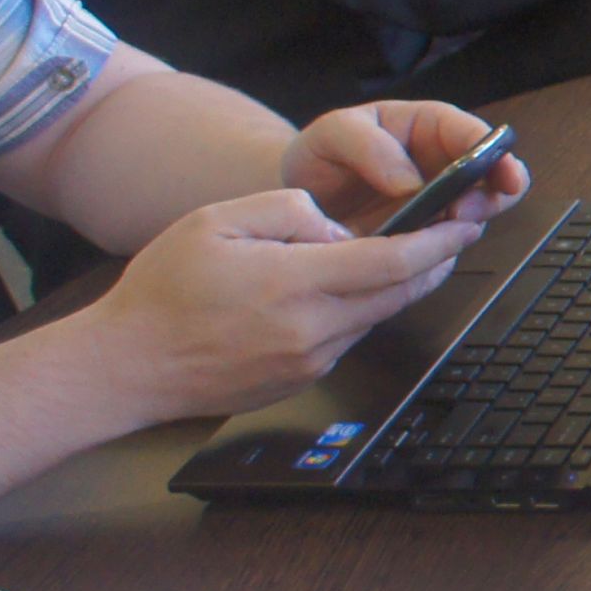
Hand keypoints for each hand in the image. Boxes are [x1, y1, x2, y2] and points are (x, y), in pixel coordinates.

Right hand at [79, 189, 484, 421]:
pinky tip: (346, 290)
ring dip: (397, 287)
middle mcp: (311, 330)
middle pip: (399, 294)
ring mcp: (310, 362)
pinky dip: (361, 311)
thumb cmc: (162, 291)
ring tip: (401, 254)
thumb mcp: (218, 220)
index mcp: (293, 284)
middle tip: (454, 233)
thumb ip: (288, 210)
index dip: (436, 243)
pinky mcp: (302, 380)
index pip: (390, 262)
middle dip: (435, 262)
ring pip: (377, 317)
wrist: (128, 366)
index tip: (462, 225)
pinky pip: (349, 338)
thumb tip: (337, 226)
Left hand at [281, 101, 532, 231]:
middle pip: (490, 178)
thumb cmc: (318, 155)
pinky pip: (447, 245)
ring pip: (476, 215)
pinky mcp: (426, 238)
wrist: (297, 197)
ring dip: (466, 227)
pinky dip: (442, 251)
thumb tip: (411, 183)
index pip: (471, 133)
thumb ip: (369, 147)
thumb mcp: (333, 135)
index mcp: (426, 127)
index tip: (505, 174)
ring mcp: (438, 204)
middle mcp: (443, 165)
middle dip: (490, 196)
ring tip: (438, 234)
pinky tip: (420, 254)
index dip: (494, 152)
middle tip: (465, 213)